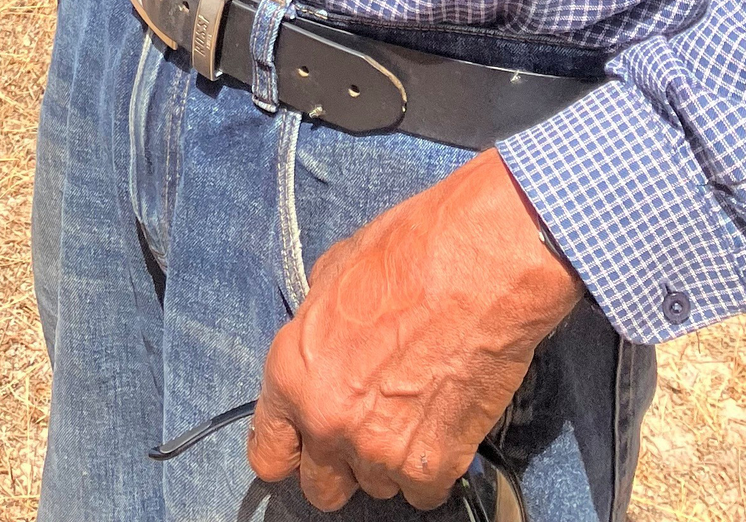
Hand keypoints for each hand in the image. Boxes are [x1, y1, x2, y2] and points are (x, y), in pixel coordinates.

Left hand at [249, 151, 583, 511]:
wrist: (477, 264)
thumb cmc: (407, 254)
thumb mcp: (332, 275)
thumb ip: (314, 331)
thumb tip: (319, 347)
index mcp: (291, 374)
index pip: (268, 455)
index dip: (290, 448)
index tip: (307, 441)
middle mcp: (327, 422)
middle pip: (320, 488)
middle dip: (340, 463)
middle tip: (366, 424)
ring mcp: (379, 450)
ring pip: (375, 487)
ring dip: (389, 458)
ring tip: (413, 407)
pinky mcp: (432, 466)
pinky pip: (422, 491)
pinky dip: (431, 467)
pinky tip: (441, 421)